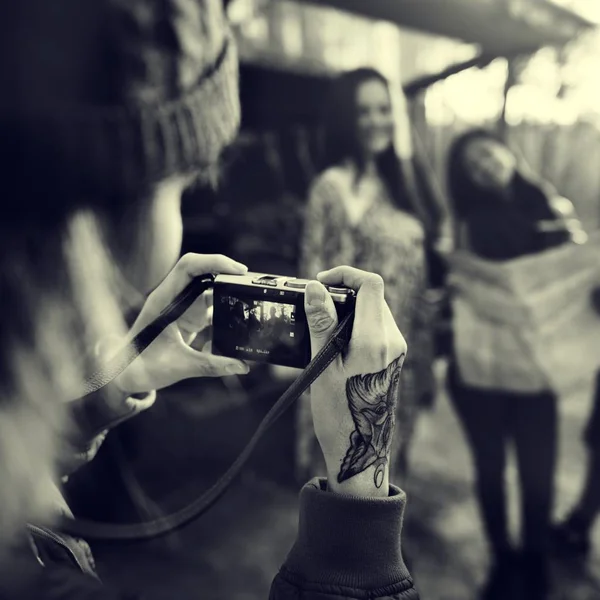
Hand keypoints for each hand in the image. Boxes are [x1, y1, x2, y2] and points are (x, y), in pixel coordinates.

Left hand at [109, 254, 249, 395]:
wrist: (124, 375)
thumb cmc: (141, 367)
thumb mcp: (178, 366)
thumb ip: (211, 365)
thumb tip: (241, 366)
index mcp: (164, 300)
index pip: (189, 267)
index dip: (214, 262)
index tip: (238, 270)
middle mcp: (174, 299)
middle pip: (204, 273)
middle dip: (228, 276)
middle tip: (251, 286)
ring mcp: (182, 308)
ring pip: (210, 292)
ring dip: (228, 298)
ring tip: (248, 308)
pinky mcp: (188, 320)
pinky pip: (212, 311)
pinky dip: (224, 318)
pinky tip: (233, 334)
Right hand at [304, 266, 406, 497]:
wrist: (362, 450)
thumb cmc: (339, 414)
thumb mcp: (323, 367)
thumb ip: (322, 324)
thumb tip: (316, 288)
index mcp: (375, 340)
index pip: (371, 284)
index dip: (345, 274)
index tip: (321, 282)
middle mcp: (393, 341)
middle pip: (373, 295)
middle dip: (345, 291)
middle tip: (316, 305)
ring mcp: (396, 350)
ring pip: (375, 310)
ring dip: (350, 307)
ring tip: (322, 325)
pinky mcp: (394, 358)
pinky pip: (377, 327)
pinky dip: (357, 323)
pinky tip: (336, 342)